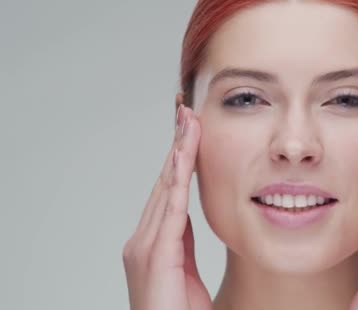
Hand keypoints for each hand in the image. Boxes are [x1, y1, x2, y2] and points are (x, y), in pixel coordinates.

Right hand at [122, 105, 211, 309]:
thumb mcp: (185, 269)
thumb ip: (184, 243)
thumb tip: (189, 219)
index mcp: (154, 240)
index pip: (168, 189)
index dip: (179, 158)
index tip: (188, 129)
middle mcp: (144, 237)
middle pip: (164, 181)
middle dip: (177, 144)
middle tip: (187, 111)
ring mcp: (146, 245)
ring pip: (166, 187)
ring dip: (178, 152)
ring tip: (188, 121)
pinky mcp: (155, 255)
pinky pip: (171, 210)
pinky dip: (176, 180)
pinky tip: (183, 157)